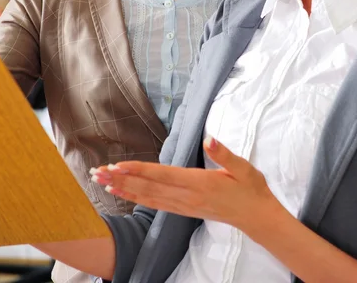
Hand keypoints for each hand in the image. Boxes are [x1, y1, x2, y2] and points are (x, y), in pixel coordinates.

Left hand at [90, 136, 280, 234]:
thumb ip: (224, 154)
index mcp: (199, 183)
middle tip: (98, 174)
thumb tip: (209, 139)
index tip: (118, 166)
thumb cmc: (251, 189)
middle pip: (149, 188)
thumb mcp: (244, 168)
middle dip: (122, 180)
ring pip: (149, 198)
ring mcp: (185, 206)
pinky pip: (157, 205)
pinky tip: (126, 194)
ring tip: (104, 182)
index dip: (139, 170)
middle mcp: (188, 197)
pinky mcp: (185, 211)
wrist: (257, 217)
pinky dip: (138, 199)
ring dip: (125, 189)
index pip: (163, 175)